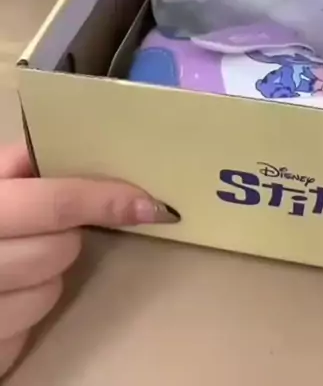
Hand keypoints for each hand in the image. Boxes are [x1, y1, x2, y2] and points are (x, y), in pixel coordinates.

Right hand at [0, 144, 178, 376]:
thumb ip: (6, 167)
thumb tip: (49, 149)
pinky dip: (23, 314)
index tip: (149, 204)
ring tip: (10, 265)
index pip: (56, 203)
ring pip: (51, 293)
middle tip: (38, 230)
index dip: (105, 199)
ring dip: (44, 277)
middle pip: (62, 250)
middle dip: (62, 238)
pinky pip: (27, 332)